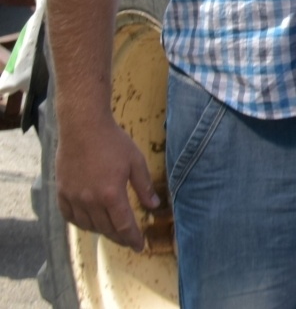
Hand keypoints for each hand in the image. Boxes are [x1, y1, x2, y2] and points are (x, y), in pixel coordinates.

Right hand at [56, 116, 159, 251]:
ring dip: (101, 231)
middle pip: (106, 229)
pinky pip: (70, 216)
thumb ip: (144, 186)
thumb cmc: (113, 142)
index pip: (123, 226)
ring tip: (112, 231)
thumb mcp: (136, 162)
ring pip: (88, 225)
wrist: (83, 128)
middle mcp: (90, 201)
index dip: (132, 238)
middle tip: (128, 241)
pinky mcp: (62, 192)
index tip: (139, 246)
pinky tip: (89, 221)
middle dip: (119, 237)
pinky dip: (80, 222)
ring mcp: (74, 197)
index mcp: (111, 195)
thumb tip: (154, 206)